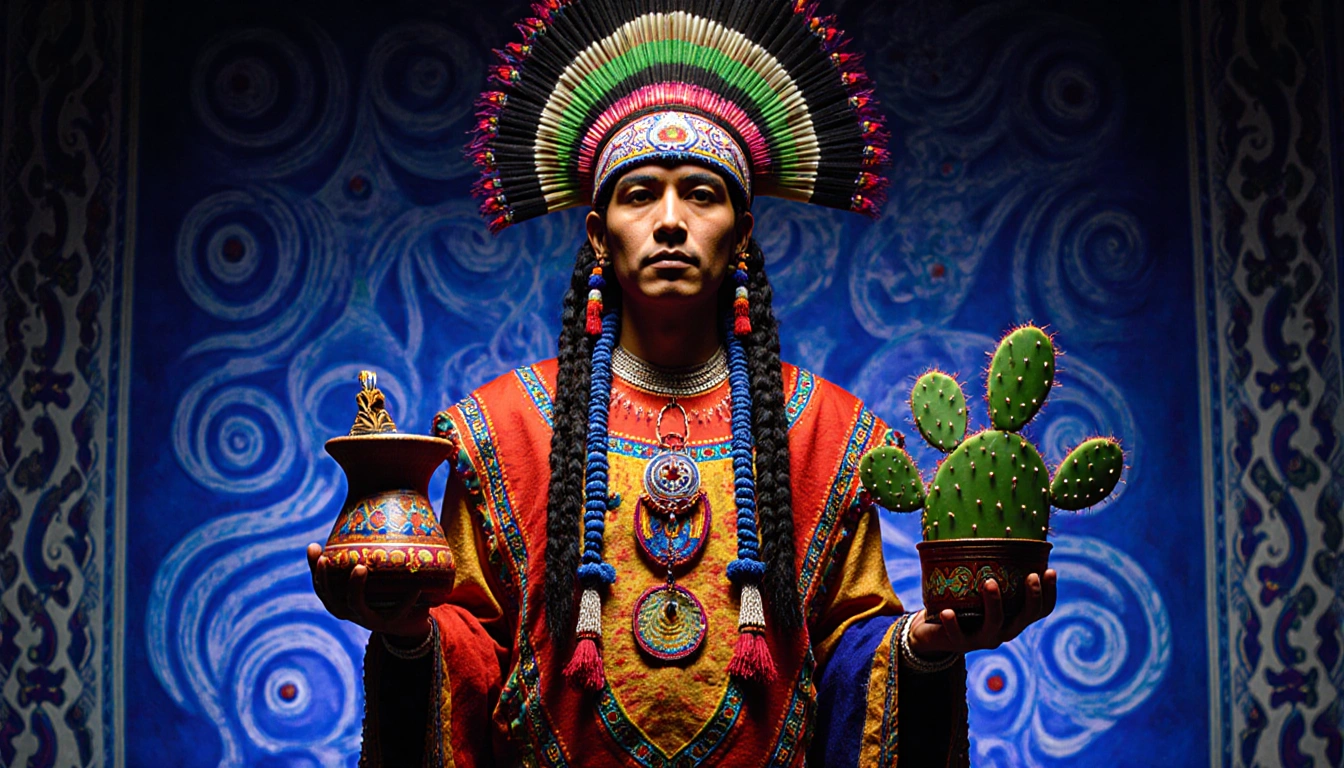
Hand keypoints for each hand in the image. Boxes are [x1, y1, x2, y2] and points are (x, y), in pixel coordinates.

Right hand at [307, 542, 430, 643]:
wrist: (410, 624)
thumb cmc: (389, 591)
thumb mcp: (378, 572)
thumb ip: (372, 550)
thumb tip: (382, 506)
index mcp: (342, 598)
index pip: (321, 583)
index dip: (313, 567)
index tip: (312, 546)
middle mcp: (350, 611)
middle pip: (329, 597)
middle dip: (325, 578)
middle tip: (327, 559)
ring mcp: (368, 619)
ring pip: (354, 606)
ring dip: (354, 587)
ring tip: (361, 567)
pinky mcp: (390, 624)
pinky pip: (395, 614)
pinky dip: (405, 601)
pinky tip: (415, 588)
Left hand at [907, 569, 1056, 657]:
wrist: (935, 634)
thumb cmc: (962, 603)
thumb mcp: (979, 588)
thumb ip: (991, 570)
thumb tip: (995, 530)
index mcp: (1013, 617)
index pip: (1040, 610)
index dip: (1049, 593)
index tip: (1050, 570)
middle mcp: (1004, 630)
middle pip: (1025, 618)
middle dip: (1031, 597)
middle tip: (1031, 575)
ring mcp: (983, 639)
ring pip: (994, 625)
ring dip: (994, 603)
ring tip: (989, 582)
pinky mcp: (960, 644)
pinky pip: (958, 635)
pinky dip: (953, 624)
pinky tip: (947, 611)